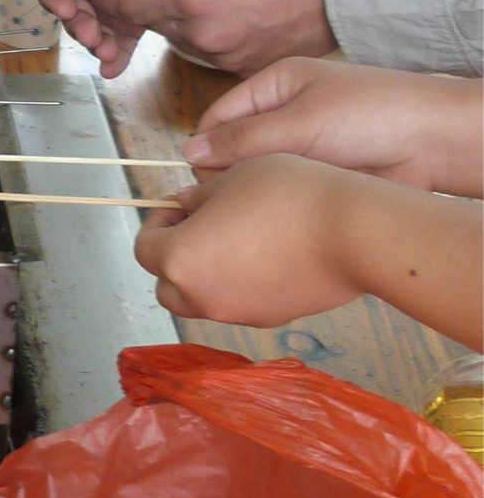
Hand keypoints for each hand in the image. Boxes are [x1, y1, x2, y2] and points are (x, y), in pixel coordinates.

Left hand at [83, 0, 332, 79]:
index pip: (123, 7)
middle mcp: (201, 32)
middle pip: (148, 24)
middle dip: (147, 5)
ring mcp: (222, 56)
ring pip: (177, 39)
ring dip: (179, 20)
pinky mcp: (241, 70)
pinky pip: (208, 53)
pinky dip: (209, 35)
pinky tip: (233, 11)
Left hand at [135, 157, 368, 325]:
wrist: (352, 234)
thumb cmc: (287, 195)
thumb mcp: (233, 178)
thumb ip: (198, 196)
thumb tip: (185, 205)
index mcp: (180, 259)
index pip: (144, 249)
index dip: (157, 222)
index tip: (180, 204)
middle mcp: (201, 296)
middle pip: (166, 286)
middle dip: (174, 256)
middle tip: (201, 224)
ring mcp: (236, 313)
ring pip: (200, 300)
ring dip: (203, 274)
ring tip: (234, 239)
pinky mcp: (270, 319)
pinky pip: (237, 304)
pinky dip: (236, 285)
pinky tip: (266, 254)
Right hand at [184, 58, 483, 195]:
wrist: (433, 143)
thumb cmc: (372, 115)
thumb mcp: (299, 122)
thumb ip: (243, 139)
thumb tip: (190, 153)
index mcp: (276, 84)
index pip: (220, 116)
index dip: (207, 147)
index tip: (201, 180)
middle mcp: (285, 113)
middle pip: (235, 148)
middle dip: (230, 172)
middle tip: (233, 197)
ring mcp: (302, 145)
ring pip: (258, 173)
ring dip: (257, 188)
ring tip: (260, 205)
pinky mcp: (318, 174)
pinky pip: (284, 189)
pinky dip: (279, 200)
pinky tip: (279, 213)